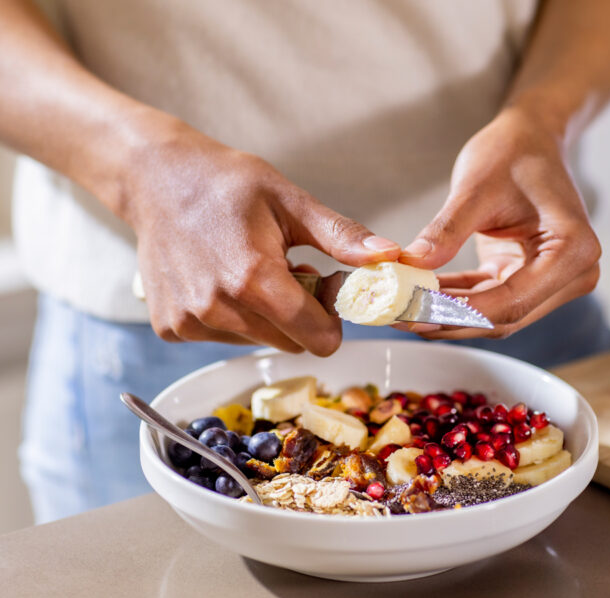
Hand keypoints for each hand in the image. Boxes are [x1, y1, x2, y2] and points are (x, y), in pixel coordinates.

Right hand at [123, 119, 399, 354]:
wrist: (155, 178)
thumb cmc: (224, 183)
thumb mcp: (290, 201)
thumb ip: (341, 237)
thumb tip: (389, 257)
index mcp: (253, 278)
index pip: (317, 337)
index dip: (332, 319)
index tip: (326, 289)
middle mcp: (217, 308)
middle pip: (290, 343)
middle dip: (301, 316)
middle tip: (291, 272)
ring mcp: (190, 322)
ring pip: (258, 342)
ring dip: (266, 316)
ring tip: (253, 271)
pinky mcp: (171, 328)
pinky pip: (223, 338)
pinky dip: (233, 317)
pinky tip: (222, 280)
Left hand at [399, 107, 600, 338]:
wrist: (530, 138)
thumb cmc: (513, 152)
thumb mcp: (475, 188)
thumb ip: (446, 231)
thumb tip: (411, 265)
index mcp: (573, 250)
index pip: (511, 301)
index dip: (459, 312)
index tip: (415, 312)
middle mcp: (573, 274)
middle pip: (504, 316)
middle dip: (448, 319)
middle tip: (399, 316)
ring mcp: (554, 281)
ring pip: (494, 316)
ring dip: (447, 314)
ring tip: (401, 309)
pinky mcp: (530, 280)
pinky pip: (488, 300)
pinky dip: (454, 300)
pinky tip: (419, 296)